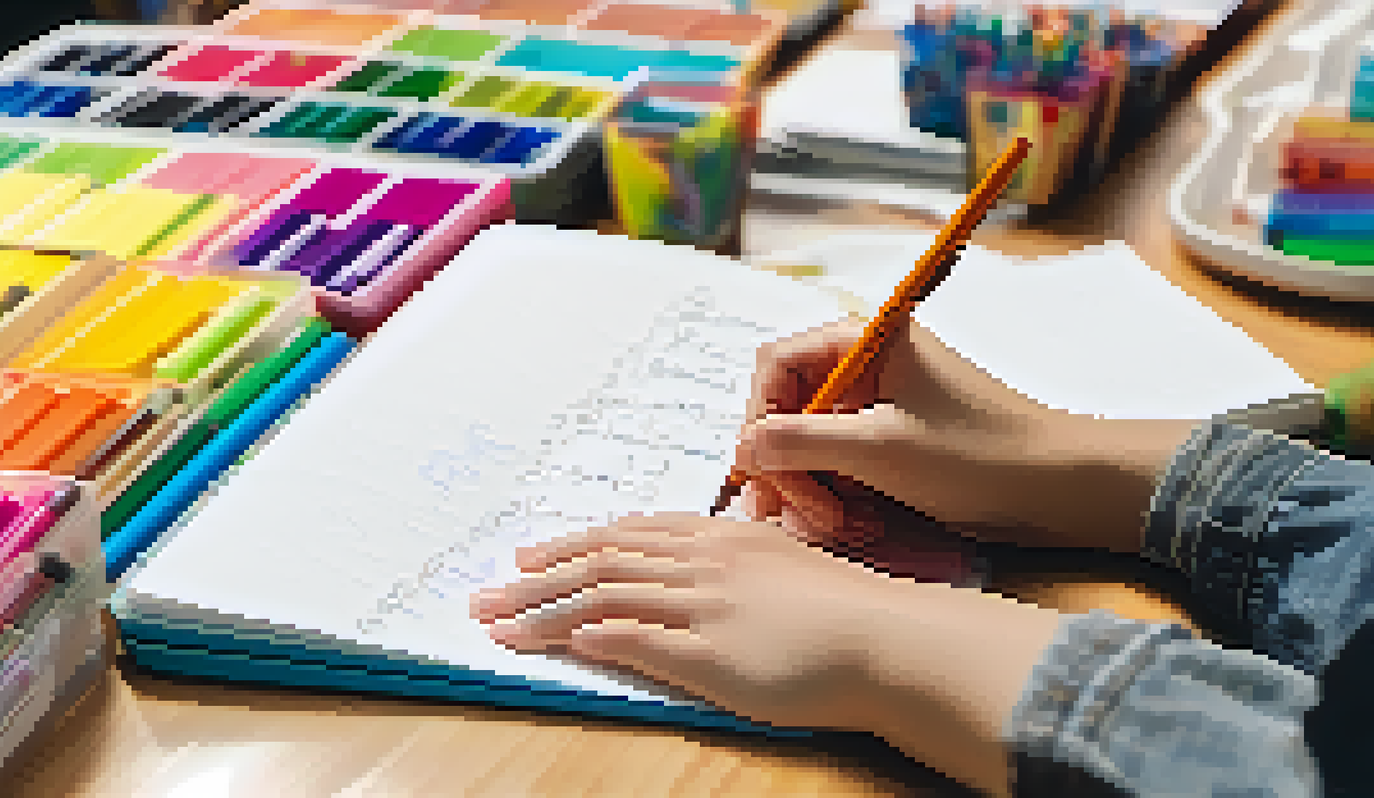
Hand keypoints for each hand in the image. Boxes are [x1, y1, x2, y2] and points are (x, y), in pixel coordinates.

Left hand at [471, 513, 1062, 797]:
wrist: (888, 637)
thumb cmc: (843, 608)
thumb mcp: (780, 566)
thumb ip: (729, 563)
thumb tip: (689, 571)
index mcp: (718, 537)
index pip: (625, 534)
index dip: (570, 545)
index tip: (529, 557)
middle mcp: (701, 561)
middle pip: (599, 561)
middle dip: (534, 579)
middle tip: (485, 595)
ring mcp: (702, 604)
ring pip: (603, 596)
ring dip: (542, 611)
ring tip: (497, 625)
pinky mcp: (710, 651)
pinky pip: (637, 639)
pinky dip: (593, 638)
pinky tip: (562, 645)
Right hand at [736, 316, 1192, 552]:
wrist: (1060, 487)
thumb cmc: (978, 455)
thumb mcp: (879, 449)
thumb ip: (799, 442)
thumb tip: (741, 446)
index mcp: (862, 339)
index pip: (774, 367)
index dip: (758, 420)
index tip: (761, 472)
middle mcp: (864, 363)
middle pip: (786, 409)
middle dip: (788, 467)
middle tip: (804, 517)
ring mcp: (876, 403)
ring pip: (808, 444)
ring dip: (813, 490)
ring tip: (837, 528)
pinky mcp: (889, 440)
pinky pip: (838, 464)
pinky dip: (837, 497)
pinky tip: (854, 528)